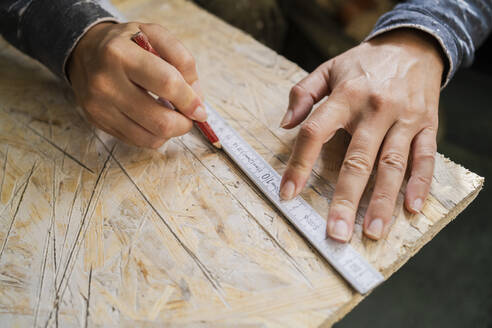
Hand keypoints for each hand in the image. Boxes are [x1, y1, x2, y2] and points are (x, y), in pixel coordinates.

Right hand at [68, 22, 204, 147]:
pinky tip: (155, 119)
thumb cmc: (126, 43)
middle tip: (189, 115)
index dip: (190, 100)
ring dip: (172, 131)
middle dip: (184, 123)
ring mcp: (100, 106)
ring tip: (172, 115)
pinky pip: (139, 141)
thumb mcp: (154, 34)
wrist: (84, 51)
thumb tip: (196, 97)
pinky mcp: (99, 122)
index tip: (200, 109)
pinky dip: (156, 135)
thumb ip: (182, 60)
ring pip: (151, 137)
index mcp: (120, 54)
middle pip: (160, 120)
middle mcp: (106, 82)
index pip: (167, 84)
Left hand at [279, 29, 443, 241]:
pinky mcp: (427, 125)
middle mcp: (375, 109)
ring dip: (382, 201)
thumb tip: (285, 125)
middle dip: (345, 199)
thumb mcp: (328, 68)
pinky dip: (420, 183)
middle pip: (357, 160)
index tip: (287, 193)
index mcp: (345, 96)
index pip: (315, 132)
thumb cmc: (365, 63)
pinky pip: (425, 157)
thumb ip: (303, 94)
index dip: (299, 165)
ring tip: (372, 231)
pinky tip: (410, 207)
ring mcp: (404, 119)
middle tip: (335, 232)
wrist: (413, 45)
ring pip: (392, 165)